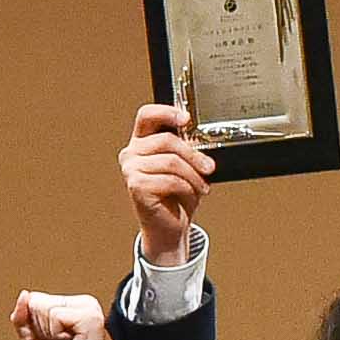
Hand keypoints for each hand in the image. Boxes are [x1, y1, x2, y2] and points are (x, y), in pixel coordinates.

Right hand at [119, 101, 211, 263]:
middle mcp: (132, 153)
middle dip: (194, 155)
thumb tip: (200, 141)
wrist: (170, 227)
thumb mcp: (186, 166)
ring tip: (201, 186)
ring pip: (171, 161)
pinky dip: (186, 187)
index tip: (186, 119)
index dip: (166, 112)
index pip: (147, 115)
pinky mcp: (135, 186)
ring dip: (193, 175)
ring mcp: (130, 169)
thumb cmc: (177, 195)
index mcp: (142, 142)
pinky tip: (190, 194)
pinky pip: (169, 179)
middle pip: (166, 140)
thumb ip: (187, 149)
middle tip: (209, 167)